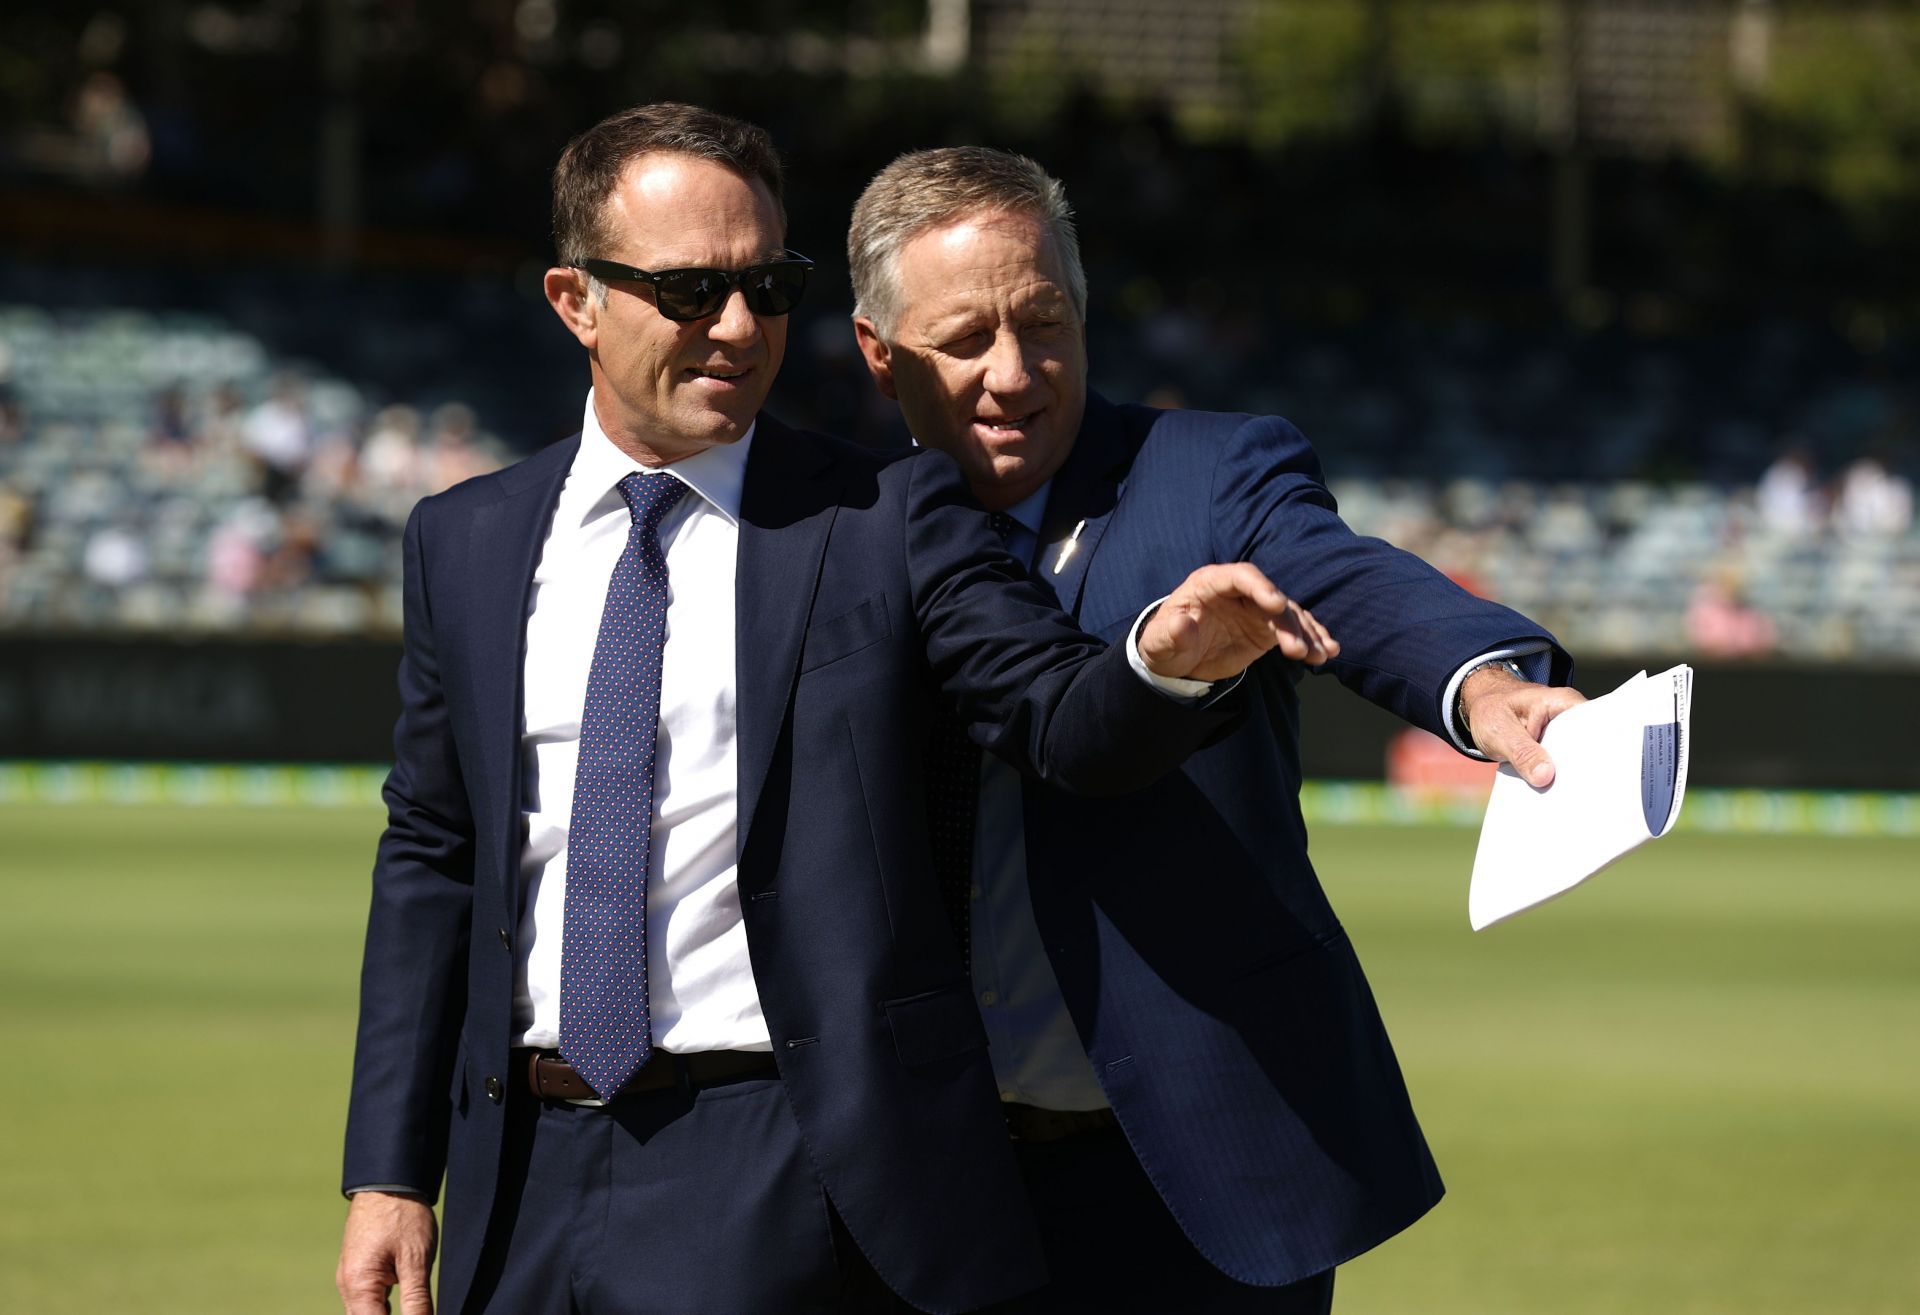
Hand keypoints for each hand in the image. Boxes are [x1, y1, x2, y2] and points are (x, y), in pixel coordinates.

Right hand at [337, 1190, 436, 1314]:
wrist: (389, 1180)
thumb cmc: (402, 1215)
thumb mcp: (416, 1260)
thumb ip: (417, 1300)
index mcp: (358, 1286)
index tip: (417, 1314)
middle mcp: (348, 1286)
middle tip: (416, 1308)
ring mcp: (350, 1278)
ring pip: (366, 1312)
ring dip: (387, 1314)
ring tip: (413, 1306)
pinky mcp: (358, 1270)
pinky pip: (368, 1300)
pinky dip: (384, 1306)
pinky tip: (403, 1303)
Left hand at [1138, 563, 1337, 681]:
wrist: (1175, 658)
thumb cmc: (1164, 643)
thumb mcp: (1158, 642)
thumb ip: (1170, 633)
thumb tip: (1182, 625)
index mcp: (1210, 583)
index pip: (1240, 576)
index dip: (1260, 586)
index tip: (1276, 604)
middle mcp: (1238, 591)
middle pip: (1270, 597)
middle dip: (1288, 621)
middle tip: (1297, 649)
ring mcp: (1255, 608)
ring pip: (1288, 614)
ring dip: (1307, 633)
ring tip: (1321, 654)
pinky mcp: (1266, 627)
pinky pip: (1294, 629)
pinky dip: (1311, 639)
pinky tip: (1327, 652)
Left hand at [1460, 666, 1586, 786]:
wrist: (1481, 711)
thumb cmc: (1490, 711)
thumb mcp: (1499, 731)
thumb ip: (1522, 753)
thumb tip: (1545, 776)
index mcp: (1561, 703)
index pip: (1592, 726)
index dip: (1597, 750)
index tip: (1593, 776)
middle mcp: (1570, 716)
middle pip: (1589, 745)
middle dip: (1584, 769)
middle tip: (1578, 794)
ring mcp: (1565, 733)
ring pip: (1577, 758)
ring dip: (1570, 776)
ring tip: (1566, 798)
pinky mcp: (1557, 748)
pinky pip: (1563, 764)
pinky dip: (1558, 777)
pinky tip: (1554, 794)